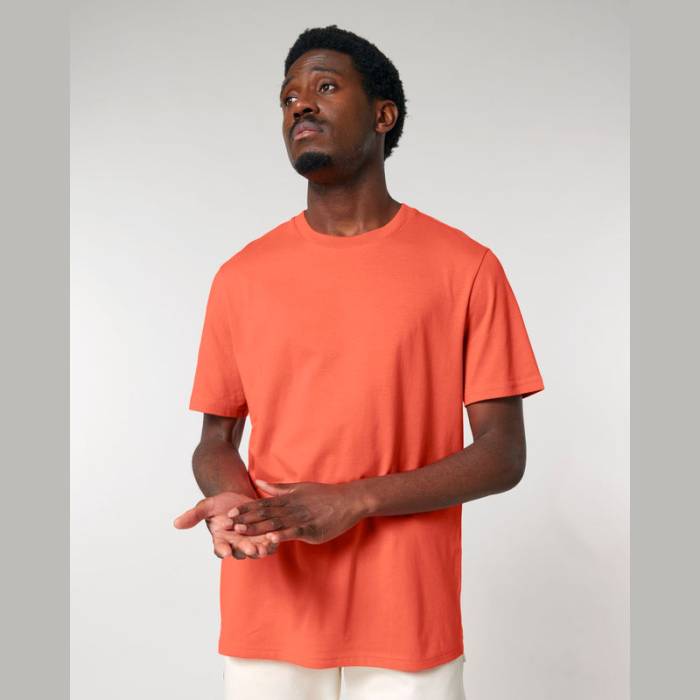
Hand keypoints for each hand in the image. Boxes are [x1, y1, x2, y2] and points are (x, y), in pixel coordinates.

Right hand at [173, 491, 278, 559]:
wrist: (238, 498)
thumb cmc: (220, 504)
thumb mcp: (206, 507)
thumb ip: (193, 515)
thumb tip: (176, 523)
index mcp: (220, 539)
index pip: (219, 548)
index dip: (222, 550)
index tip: (224, 551)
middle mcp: (235, 544)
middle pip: (240, 550)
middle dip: (246, 550)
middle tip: (251, 549)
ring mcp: (250, 542)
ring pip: (256, 549)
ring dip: (261, 549)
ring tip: (266, 545)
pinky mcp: (263, 537)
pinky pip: (268, 543)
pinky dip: (272, 541)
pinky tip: (276, 537)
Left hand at [226, 479, 367, 545]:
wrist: (347, 500)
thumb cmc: (323, 495)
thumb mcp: (298, 488)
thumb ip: (277, 488)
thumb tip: (258, 482)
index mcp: (287, 499)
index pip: (262, 504)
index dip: (245, 510)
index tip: (229, 515)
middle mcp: (291, 508)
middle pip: (264, 515)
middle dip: (245, 520)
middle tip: (226, 526)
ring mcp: (300, 518)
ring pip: (275, 524)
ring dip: (257, 528)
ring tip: (241, 532)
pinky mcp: (310, 529)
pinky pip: (293, 533)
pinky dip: (281, 535)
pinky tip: (270, 540)